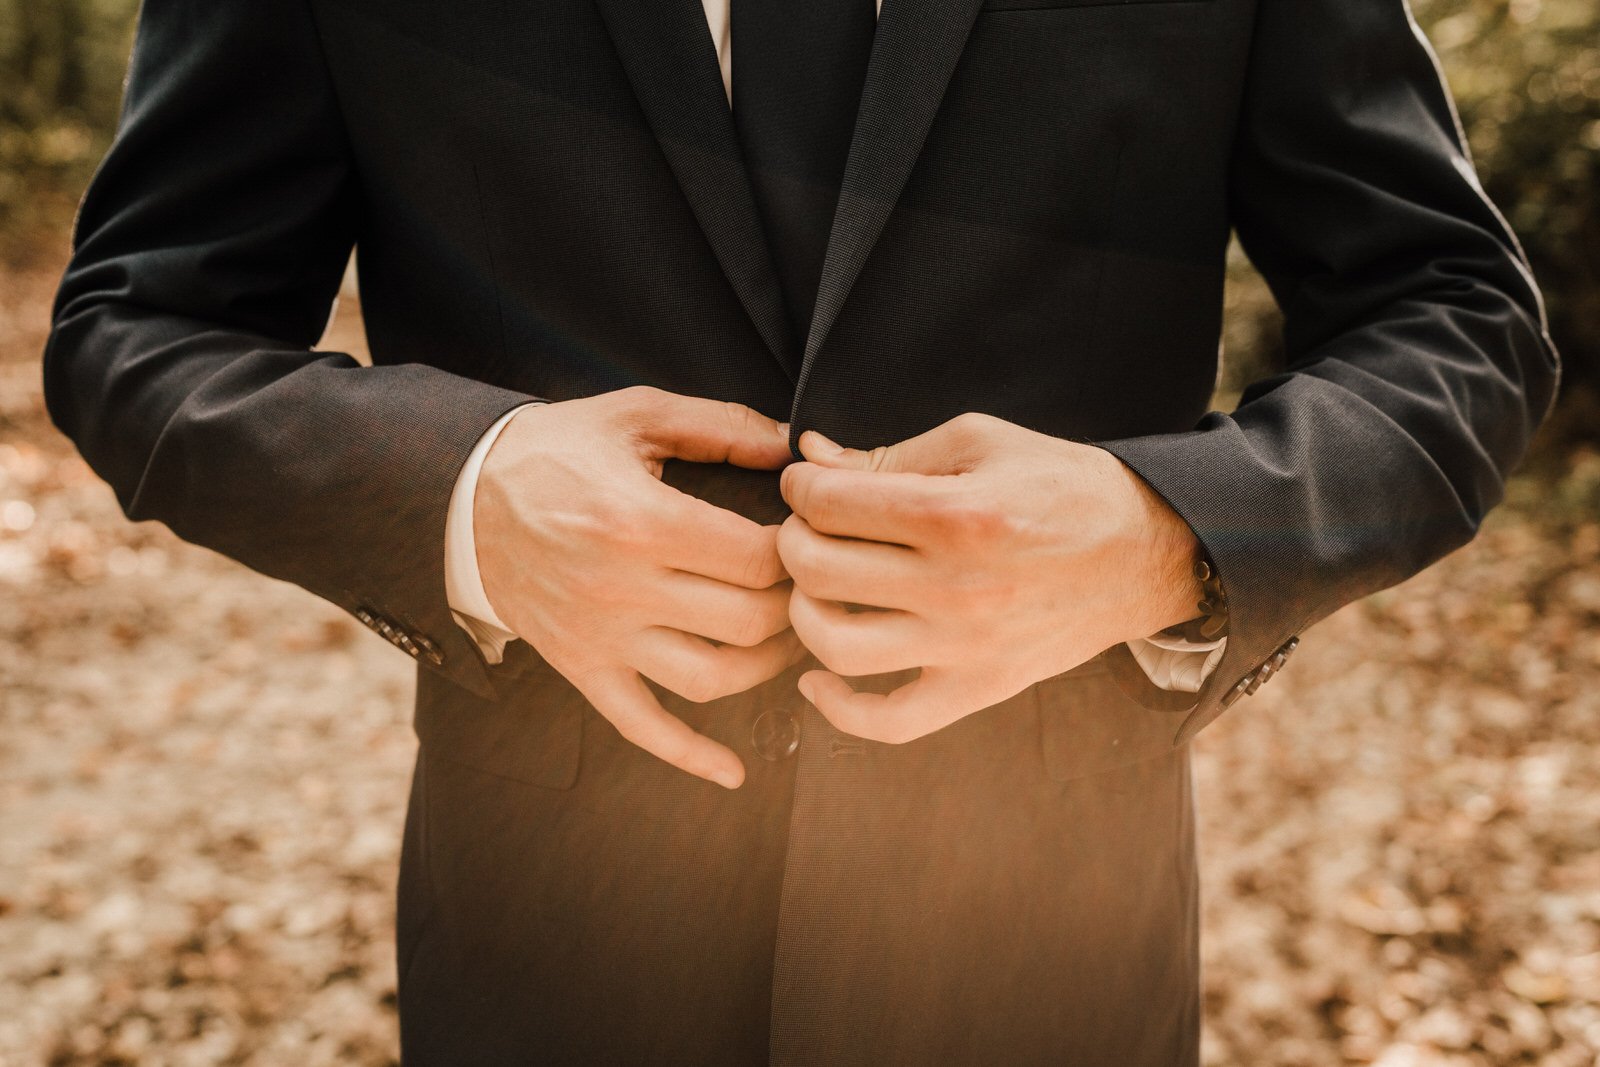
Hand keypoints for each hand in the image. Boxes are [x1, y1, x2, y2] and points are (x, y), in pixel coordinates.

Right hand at [475, 386, 802, 787]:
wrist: (464, 495)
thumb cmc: (558, 450)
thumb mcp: (636, 414)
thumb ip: (722, 425)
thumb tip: (795, 447)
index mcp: (641, 520)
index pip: (757, 559)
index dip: (801, 552)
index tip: (809, 540)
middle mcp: (622, 588)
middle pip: (747, 621)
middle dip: (795, 607)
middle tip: (810, 588)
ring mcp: (601, 637)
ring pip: (710, 680)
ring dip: (767, 668)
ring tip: (787, 641)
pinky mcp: (581, 668)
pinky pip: (641, 726)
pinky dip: (690, 756)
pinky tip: (733, 772)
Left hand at [777, 412, 1200, 744]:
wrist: (1146, 552)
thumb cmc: (1060, 486)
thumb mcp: (980, 443)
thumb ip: (888, 454)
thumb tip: (809, 455)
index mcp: (956, 515)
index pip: (829, 504)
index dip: (801, 486)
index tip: (807, 483)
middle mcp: (957, 587)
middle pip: (817, 568)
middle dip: (792, 538)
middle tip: (807, 526)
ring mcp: (966, 647)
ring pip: (834, 645)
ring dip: (802, 611)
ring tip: (815, 588)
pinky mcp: (979, 689)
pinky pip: (888, 721)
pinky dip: (838, 709)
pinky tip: (817, 679)